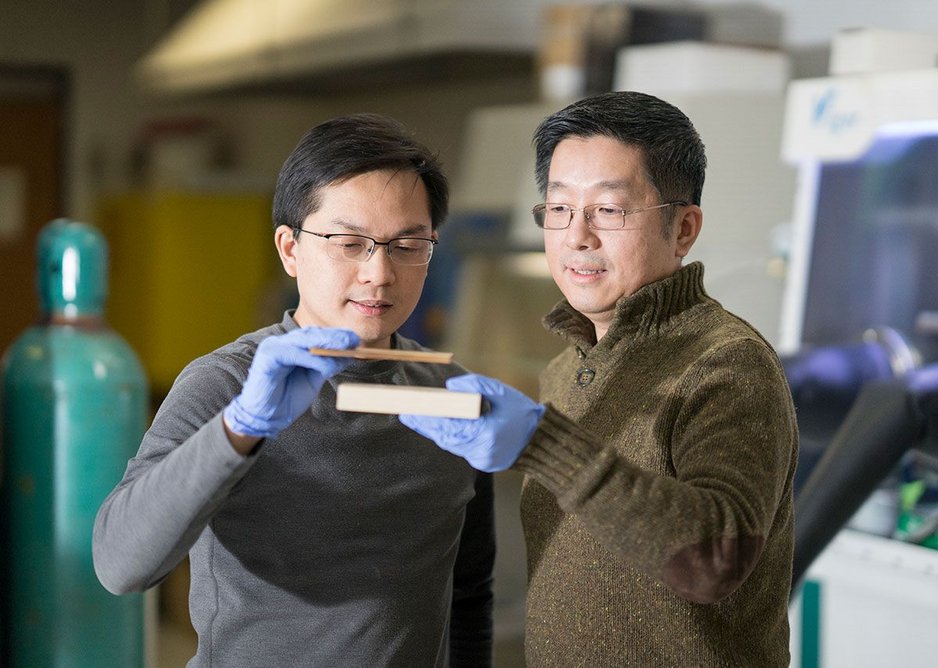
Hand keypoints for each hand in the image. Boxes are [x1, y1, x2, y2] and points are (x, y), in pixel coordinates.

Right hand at [224, 327, 359, 438]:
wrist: (266, 418)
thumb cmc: (287, 399)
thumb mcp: (313, 380)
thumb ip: (326, 366)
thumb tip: (348, 355)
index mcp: (293, 346)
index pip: (317, 335)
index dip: (337, 336)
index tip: (355, 339)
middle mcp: (283, 343)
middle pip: (312, 334)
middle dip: (335, 337)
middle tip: (353, 341)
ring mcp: (273, 347)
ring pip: (304, 340)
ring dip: (327, 344)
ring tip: (345, 349)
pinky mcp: (267, 356)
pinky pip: (293, 354)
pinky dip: (312, 359)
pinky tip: (326, 366)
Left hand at [399, 374, 544, 471]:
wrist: (541, 439)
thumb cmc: (521, 412)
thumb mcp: (501, 391)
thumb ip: (475, 385)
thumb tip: (449, 387)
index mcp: (486, 432)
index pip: (448, 426)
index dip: (427, 420)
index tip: (410, 412)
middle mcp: (481, 450)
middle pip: (445, 438)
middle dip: (426, 426)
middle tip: (407, 415)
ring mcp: (481, 460)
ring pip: (450, 445)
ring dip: (435, 432)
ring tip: (418, 419)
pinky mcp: (483, 463)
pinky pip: (460, 448)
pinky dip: (449, 438)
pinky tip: (438, 428)